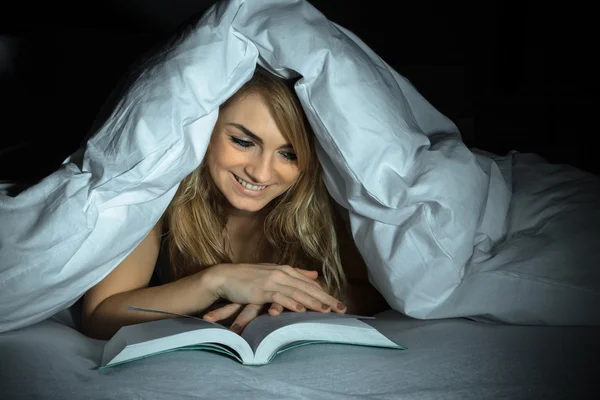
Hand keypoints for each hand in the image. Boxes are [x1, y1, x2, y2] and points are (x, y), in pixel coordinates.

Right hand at [204, 264, 345, 327]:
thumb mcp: (274, 272)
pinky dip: (291, 303)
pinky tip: (301, 310)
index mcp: (286, 270)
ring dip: (312, 302)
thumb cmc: (249, 276)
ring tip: (327, 310)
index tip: (339, 303)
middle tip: (341, 309)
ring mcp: (272, 281)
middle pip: (308, 288)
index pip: (310, 283)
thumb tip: (315, 275)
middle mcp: (282, 273)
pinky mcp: (261, 289)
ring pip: (297, 292)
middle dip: (326, 299)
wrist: (226, 276)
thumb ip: (296, 273)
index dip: (325, 293)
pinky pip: (279, 297)